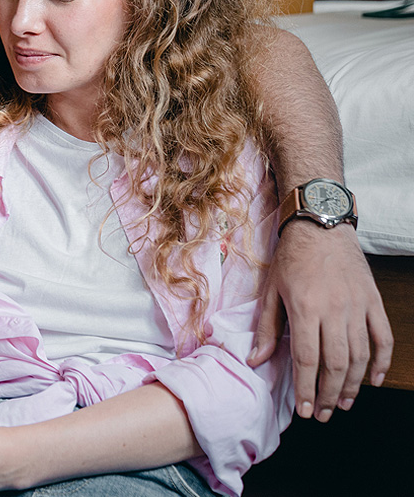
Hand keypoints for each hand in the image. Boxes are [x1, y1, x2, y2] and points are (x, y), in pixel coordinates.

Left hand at [249, 223, 392, 421]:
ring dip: (353, 384)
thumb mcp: (270, 291)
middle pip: (336, 363)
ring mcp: (357, 306)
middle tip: (322, 414)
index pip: (307, 359)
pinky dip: (382, 361)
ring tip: (342, 403)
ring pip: (361, 355)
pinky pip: (383, 337)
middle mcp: (334, 310)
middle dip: (328, 394)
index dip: (306, 389)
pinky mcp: (373, 301)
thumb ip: (266, 328)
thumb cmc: (291, 258)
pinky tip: (374, 379)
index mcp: (305, 308)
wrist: (320, 225)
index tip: (304, 410)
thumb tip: (256, 361)